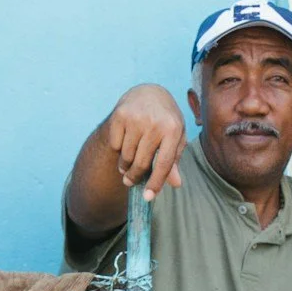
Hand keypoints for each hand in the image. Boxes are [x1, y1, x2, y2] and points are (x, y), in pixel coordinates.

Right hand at [105, 84, 187, 199]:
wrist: (148, 92)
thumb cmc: (166, 121)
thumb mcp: (176, 138)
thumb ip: (174, 161)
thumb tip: (176, 184)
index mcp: (174, 129)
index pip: (164, 163)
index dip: (156, 183)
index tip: (148, 198)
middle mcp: (155, 122)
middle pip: (142, 163)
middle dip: (135, 177)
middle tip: (130, 182)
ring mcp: (136, 117)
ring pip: (126, 156)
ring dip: (126, 164)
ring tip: (129, 161)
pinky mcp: (120, 114)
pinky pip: (115, 145)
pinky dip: (118, 149)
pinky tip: (125, 141)